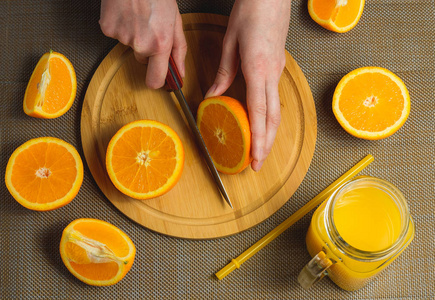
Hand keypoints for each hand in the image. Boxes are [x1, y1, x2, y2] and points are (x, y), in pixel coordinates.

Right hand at [99, 0, 186, 87]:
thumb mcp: (176, 22)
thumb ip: (179, 50)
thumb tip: (180, 72)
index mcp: (160, 44)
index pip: (155, 81)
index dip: (158, 81)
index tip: (160, 77)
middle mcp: (140, 44)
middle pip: (143, 61)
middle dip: (148, 50)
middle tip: (151, 28)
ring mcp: (122, 37)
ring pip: (130, 46)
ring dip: (135, 35)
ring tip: (139, 16)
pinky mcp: (108, 29)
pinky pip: (116, 35)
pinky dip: (121, 26)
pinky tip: (127, 13)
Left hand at [205, 0, 290, 170]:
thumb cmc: (251, 12)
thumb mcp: (230, 43)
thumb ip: (223, 73)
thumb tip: (213, 97)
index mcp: (258, 69)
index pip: (259, 112)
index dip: (257, 139)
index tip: (254, 157)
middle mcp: (272, 74)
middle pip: (273, 118)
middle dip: (266, 144)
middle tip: (258, 164)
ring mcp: (278, 71)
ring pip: (276, 110)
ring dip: (269, 133)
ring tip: (261, 150)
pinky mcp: (278, 67)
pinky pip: (274, 98)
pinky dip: (269, 117)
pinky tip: (262, 124)